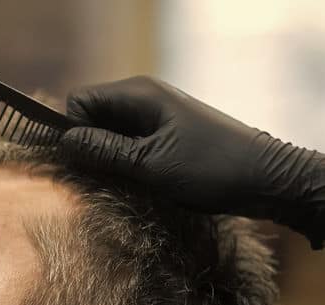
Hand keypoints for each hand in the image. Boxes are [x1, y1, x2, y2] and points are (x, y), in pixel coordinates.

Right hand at [59, 76, 323, 247]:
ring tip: (120, 183)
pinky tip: (134, 182)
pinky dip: (123, 163)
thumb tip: (64, 141)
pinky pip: (127, 144)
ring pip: (108, 134)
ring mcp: (154, 116)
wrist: (265, 178)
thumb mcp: (150, 164)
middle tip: (98, 178)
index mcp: (138, 94)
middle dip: (87, 147)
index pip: (80, 101)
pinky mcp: (163, 135)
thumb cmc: (210, 168)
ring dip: (106, 159)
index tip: (82, 161)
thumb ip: (105, 152)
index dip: (73, 130)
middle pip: (91, 117)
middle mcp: (143, 99)